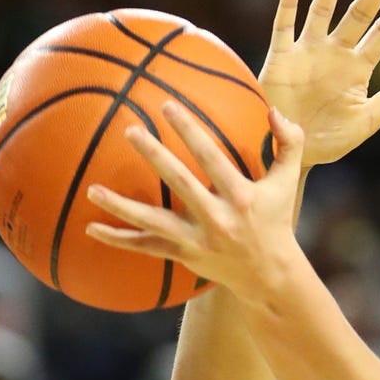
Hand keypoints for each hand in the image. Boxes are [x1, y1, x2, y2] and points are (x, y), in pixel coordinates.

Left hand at [88, 103, 305, 299]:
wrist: (269, 275)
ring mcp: (197, 241)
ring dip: (122, 207)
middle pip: (180, 183)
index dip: (189, 130)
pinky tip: (90, 228)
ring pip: (153, 223)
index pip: (210, 157)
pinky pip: (146, 248)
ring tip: (92, 190)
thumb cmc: (275, 219)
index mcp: (241, 196)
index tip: (167, 105)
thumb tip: (273, 110)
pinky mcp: (183, 256)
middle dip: (155, 156)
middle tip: (130, 131)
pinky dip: (118, 240)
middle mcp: (217, 219)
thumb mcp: (288, 181)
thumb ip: (288, 142)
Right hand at [257, 0, 379, 167]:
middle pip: (358, 13)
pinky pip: (284, 25)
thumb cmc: (329, 140)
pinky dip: (289, 3)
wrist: (289, 154)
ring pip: (322, 9)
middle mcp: (336, 53)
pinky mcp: (281, 58)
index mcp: (359, 68)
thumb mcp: (368, 120)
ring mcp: (308, 52)